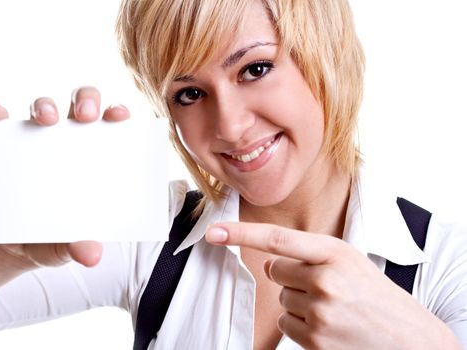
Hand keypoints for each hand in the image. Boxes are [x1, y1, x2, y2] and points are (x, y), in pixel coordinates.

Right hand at [0, 86, 129, 268]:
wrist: (13, 246)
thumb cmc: (54, 238)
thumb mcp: (66, 246)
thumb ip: (79, 246)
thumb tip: (92, 255)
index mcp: (98, 159)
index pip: (114, 127)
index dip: (119, 114)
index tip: (121, 116)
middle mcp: (71, 142)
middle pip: (83, 105)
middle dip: (87, 101)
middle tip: (86, 116)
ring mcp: (38, 140)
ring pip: (45, 107)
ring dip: (46, 106)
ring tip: (45, 120)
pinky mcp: (6, 144)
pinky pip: (1, 122)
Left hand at [206, 222, 459, 348]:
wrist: (408, 338)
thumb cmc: (374, 294)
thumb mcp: (349, 261)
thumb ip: (309, 254)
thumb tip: (268, 263)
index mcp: (334, 252)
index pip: (277, 239)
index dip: (240, 233)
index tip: (212, 231)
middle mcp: (325, 279)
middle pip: (275, 271)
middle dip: (290, 278)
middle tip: (324, 288)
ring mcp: (319, 311)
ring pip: (281, 300)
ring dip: (298, 304)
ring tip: (332, 309)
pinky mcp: (315, 338)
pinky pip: (286, 325)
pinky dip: (301, 326)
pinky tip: (328, 327)